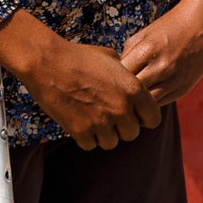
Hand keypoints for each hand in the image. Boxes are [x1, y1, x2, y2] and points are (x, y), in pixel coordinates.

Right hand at [17, 40, 162, 149]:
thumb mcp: (112, 60)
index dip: (144, 118)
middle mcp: (121, 108)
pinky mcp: (80, 131)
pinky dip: (86, 137)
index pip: (153, 119)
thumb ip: (127, 78)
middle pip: (132, 134)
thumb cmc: (80, 57)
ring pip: (111, 142)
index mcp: (133, 89)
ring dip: (104, 133)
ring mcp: (101, 122)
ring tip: (93, 117)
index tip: (135, 115)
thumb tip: (133, 88)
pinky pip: (90, 145)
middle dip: (122, 126)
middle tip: (109, 115)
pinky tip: (80, 121)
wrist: (49, 63)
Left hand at [121, 0, 202, 106]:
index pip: (120, 75)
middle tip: (117, 90)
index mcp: (147, 51)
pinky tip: (147, 93)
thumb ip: (128, 53)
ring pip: (146, 103)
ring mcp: (173, 80)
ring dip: (137, 101)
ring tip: (131, 95)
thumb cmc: (171, 26)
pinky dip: (151, 100)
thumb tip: (115, 74)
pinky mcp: (183, 89)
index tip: (110, 77)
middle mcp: (161, 67)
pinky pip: (160, 102)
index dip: (113, 78)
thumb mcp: (144, 34)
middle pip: (131, 92)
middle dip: (122, 91)